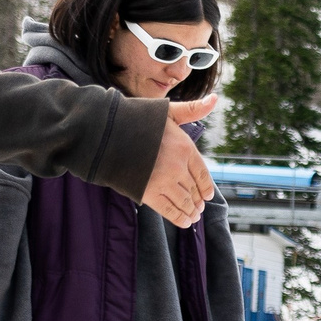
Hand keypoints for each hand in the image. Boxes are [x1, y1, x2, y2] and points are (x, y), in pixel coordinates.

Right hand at [139, 95, 217, 226]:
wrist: (106, 133)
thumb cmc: (137, 120)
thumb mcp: (167, 112)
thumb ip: (192, 110)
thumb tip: (214, 99)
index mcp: (185, 147)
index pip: (203, 173)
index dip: (206, 186)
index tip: (208, 195)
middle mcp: (178, 166)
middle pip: (193, 189)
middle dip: (198, 200)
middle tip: (200, 208)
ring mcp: (164, 181)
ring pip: (184, 201)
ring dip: (191, 211)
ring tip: (193, 216)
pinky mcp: (148, 193)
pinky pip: (169, 210)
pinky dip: (179, 218)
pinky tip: (185, 221)